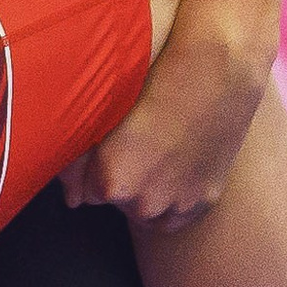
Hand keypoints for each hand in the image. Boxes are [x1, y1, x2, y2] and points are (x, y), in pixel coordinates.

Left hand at [60, 7, 273, 232]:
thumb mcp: (104, 115)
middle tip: (142, 143)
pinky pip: (178, 215)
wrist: (215, 71)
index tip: (115, 142)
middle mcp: (143, 202)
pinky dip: (175, 199)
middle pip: (119, 202)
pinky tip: (178, 167)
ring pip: (148, 212)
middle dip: (124, 179)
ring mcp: (177, 205)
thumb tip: (72, 201)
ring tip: (159, 154)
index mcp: (110, 181)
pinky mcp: (205, 201)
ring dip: (149, 194)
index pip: (89, 193)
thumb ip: (76, 162)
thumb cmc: (153, 82)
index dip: (100, 166)